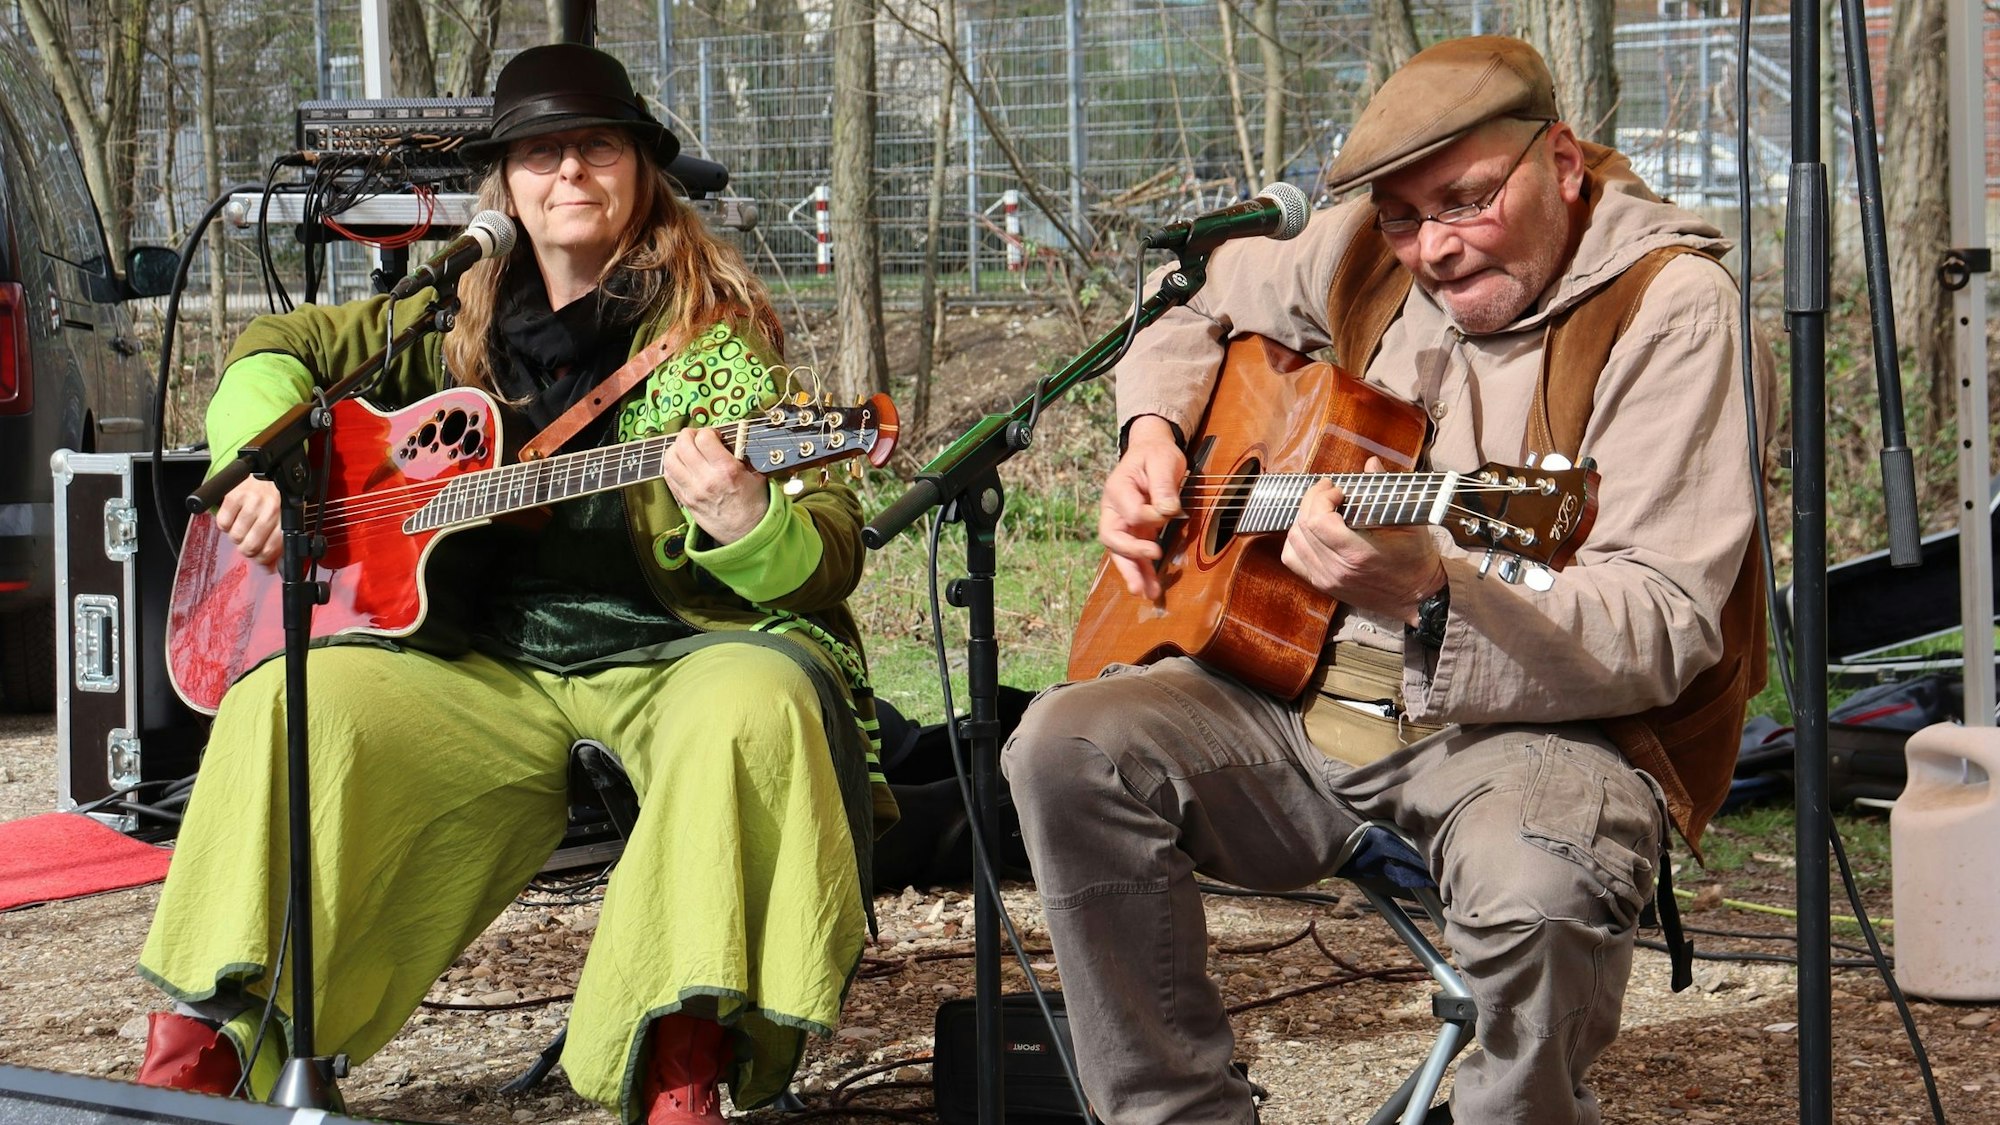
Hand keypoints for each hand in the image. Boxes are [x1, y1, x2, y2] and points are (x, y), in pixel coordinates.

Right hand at [215, 478, 281, 567]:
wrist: (266, 468)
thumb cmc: (276, 495)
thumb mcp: (286, 516)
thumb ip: (280, 542)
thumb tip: (270, 568)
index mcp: (285, 517)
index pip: (271, 550)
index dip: (263, 561)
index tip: (262, 562)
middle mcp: (270, 509)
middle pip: (250, 546)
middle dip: (248, 551)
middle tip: (249, 544)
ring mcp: (251, 502)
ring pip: (236, 537)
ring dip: (236, 537)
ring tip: (243, 528)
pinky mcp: (234, 495)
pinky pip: (223, 523)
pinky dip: (225, 525)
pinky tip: (233, 518)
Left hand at [661, 426, 769, 544]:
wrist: (747, 533)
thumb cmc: (754, 505)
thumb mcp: (755, 474)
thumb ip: (740, 455)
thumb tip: (726, 441)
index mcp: (726, 470)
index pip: (704, 438)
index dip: (708, 431)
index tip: (714, 435)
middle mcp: (706, 479)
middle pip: (682, 445)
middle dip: (688, 435)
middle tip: (696, 437)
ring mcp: (692, 491)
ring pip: (670, 459)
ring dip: (676, 449)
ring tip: (686, 449)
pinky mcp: (685, 500)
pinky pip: (668, 476)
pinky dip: (672, 466)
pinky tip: (682, 464)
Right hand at [1098, 415, 1186, 599]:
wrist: (1152, 452)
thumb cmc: (1155, 454)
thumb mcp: (1161, 460)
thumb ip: (1162, 484)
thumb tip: (1167, 510)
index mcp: (1117, 489)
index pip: (1129, 511)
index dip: (1148, 516)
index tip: (1169, 511)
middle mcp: (1114, 510)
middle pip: (1113, 539)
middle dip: (1129, 558)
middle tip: (1144, 570)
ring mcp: (1124, 523)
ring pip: (1122, 553)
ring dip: (1133, 574)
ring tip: (1145, 593)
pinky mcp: (1136, 532)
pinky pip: (1136, 556)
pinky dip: (1143, 572)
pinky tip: (1152, 588)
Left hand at [1280, 457, 1445, 621]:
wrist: (1417, 596)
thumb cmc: (1416, 559)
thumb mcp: (1410, 522)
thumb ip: (1387, 490)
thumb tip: (1371, 463)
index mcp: (1357, 554)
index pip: (1317, 521)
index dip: (1321, 497)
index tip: (1337, 489)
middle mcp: (1336, 569)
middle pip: (1303, 527)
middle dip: (1311, 500)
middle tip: (1327, 490)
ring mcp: (1326, 579)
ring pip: (1294, 541)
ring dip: (1303, 517)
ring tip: (1321, 507)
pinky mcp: (1322, 585)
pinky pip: (1293, 558)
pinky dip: (1296, 539)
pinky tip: (1312, 529)